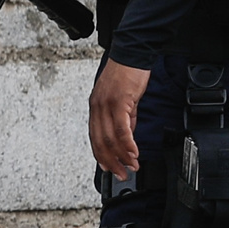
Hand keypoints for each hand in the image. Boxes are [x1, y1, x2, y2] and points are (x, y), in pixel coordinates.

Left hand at [89, 58, 150, 178]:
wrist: (132, 53)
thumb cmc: (127, 73)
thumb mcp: (122, 99)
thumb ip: (125, 119)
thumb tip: (128, 137)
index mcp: (95, 107)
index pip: (94, 138)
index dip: (101, 156)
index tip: (109, 168)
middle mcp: (97, 107)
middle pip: (100, 142)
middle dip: (112, 161)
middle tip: (121, 174)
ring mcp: (106, 105)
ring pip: (110, 138)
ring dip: (122, 156)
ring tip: (131, 166)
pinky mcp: (119, 101)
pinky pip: (122, 128)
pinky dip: (128, 144)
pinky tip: (133, 152)